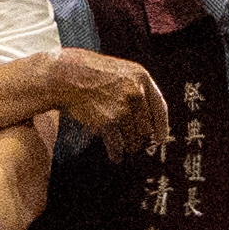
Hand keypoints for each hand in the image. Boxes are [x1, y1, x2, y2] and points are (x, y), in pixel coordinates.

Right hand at [37, 50, 170, 158]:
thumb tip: (147, 119)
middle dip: (140, 138)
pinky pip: (117, 144)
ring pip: (133, 137)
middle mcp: (135, 92)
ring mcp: (122, 107)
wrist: (66, 76)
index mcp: (141, 77)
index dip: (161, 125)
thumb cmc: (90, 74)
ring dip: (128, 145)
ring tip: (124, 148)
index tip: (160, 138)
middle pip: (146, 126)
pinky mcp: (109, 120)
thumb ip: (135, 90)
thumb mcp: (119, 73)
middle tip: (136, 144)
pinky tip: (115, 156)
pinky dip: (116, 152)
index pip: (159, 107)